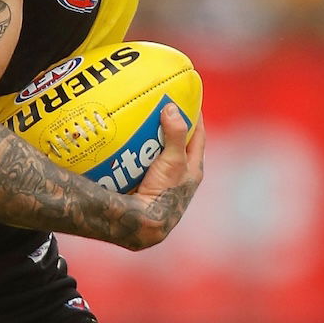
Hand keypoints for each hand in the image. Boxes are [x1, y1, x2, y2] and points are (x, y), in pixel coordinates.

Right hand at [118, 104, 205, 250]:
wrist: (142, 223)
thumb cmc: (164, 193)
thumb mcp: (174, 161)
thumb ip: (175, 134)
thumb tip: (172, 108)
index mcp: (193, 169)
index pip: (198, 136)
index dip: (195, 117)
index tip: (189, 99)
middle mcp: (180, 175)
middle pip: (177, 143)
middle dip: (169, 126)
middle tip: (159, 106)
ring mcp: (163, 181)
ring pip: (158, 154)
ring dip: (150, 140)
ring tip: (140, 121)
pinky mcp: (146, 186)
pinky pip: (141, 163)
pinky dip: (136, 153)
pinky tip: (125, 144)